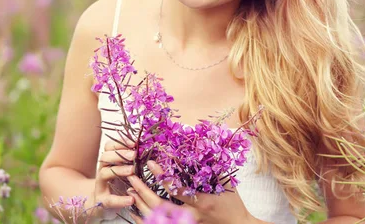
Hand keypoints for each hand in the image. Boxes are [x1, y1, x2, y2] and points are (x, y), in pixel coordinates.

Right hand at [89, 138, 135, 217]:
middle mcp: (102, 170)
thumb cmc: (118, 184)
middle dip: (119, 154)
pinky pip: (109, 200)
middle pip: (105, 157)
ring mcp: (100, 185)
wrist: (101, 205)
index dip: (120, 143)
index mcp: (108, 161)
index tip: (134, 143)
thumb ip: (132, 162)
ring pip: (104, 173)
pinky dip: (120, 200)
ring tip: (132, 171)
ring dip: (118, 170)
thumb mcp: (125, 171)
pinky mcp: (101, 201)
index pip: (109, 146)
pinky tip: (131, 199)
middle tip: (134, 155)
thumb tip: (148, 150)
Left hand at [127, 161, 255, 223]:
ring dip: (141, 204)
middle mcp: (191, 216)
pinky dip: (146, 218)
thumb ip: (212, 168)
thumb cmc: (233, 204)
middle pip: (160, 206)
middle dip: (143, 192)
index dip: (162, 176)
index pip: (176, 189)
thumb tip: (200, 148)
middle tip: (131, 177)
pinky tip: (137, 210)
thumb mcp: (225, 184)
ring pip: (156, 218)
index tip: (151, 163)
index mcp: (201, 202)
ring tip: (131, 190)